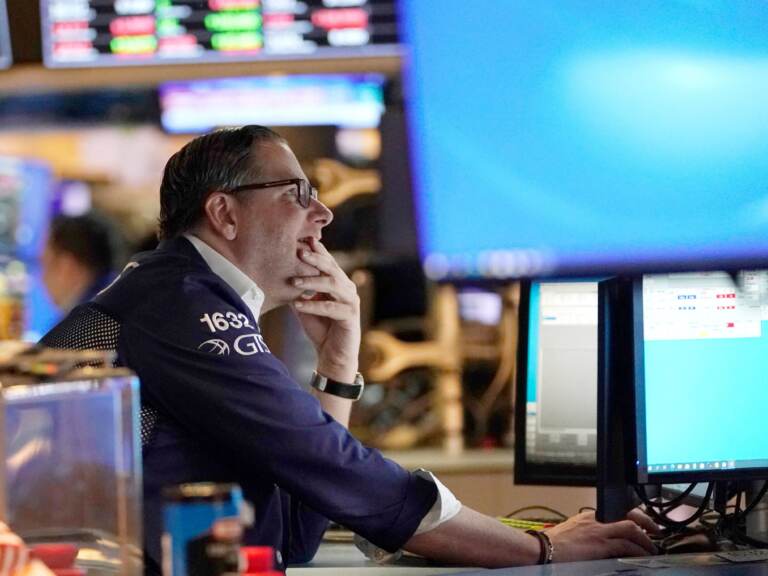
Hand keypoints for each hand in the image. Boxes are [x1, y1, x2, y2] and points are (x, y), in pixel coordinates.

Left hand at [290, 238, 360, 381]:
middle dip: (315, 259)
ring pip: (332, 284)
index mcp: (337, 283)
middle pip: (331, 268)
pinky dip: (313, 306)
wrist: (334, 355)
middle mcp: (347, 288)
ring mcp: (350, 301)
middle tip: (299, 251)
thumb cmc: (321, 329)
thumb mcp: (305, 306)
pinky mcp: (351, 316)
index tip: (301, 240)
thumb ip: (298, 291)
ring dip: (312, 281)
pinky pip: (331, 307)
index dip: (316, 251)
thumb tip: (280, 275)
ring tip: (294, 281)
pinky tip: (298, 305)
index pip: (327, 262)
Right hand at [544, 509, 658, 561]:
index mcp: (592, 515)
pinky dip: (638, 550)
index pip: (619, 509)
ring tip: (653, 548)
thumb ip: (591, 530)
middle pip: (629, 515)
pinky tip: (643, 555)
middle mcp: (598, 520)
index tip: (645, 522)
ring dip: (646, 539)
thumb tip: (604, 539)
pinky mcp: (600, 545)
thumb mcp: (575, 531)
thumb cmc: (556, 544)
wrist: (544, 548)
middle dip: (647, 522)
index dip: (636, 515)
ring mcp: (600, 531)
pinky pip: (626, 545)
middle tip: (656, 531)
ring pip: (632, 529)